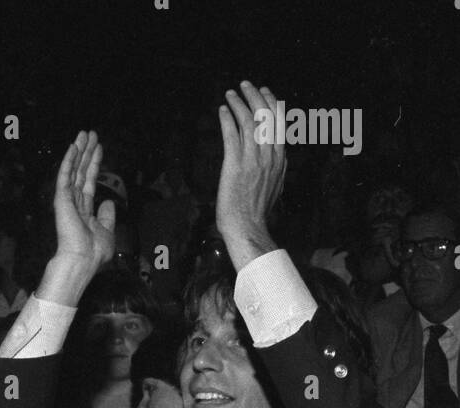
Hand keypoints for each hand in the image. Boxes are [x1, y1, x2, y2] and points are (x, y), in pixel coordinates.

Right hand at [53, 131, 115, 273]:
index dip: (94, 165)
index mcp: (85, 212)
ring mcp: (67, 200)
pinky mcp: (61, 199)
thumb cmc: (94, 252)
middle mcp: (75, 204)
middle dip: (86, 153)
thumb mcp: (108, 232)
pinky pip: (65, 175)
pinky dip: (69, 160)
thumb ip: (107, 216)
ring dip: (79, 151)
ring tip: (84, 133)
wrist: (82, 260)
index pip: (89, 182)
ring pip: (74, 170)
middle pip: (81, 172)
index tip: (99, 149)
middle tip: (90, 134)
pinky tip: (73, 146)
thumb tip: (108, 202)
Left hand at [215, 81, 284, 270]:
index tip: (264, 91)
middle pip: (265, 115)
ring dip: (238, 103)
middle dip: (255, 95)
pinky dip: (227, 119)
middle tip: (245, 84)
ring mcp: (252, 159)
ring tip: (230, 94)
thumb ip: (276, 168)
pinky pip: (232, 134)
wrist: (248, 228)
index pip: (279, 122)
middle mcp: (268, 155)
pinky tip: (222, 110)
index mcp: (280, 159)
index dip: (271, 102)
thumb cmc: (258, 212)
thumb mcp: (275, 186)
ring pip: (248, 121)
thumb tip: (278, 157)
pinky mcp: (235, 164)